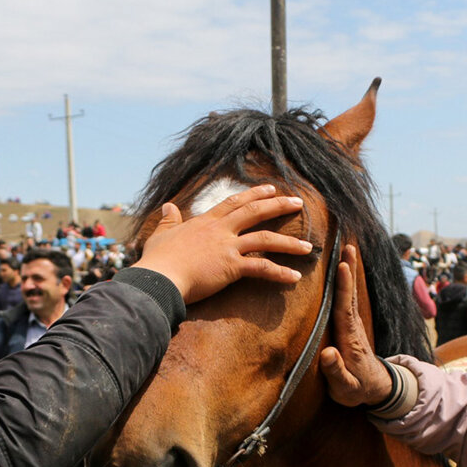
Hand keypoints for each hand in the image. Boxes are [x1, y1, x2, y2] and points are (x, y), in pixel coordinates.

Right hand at [134, 185, 312, 304]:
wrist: (159, 278)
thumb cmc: (158, 259)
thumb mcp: (162, 234)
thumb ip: (169, 220)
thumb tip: (168, 206)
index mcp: (206, 222)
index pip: (234, 202)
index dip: (254, 194)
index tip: (270, 188)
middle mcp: (221, 230)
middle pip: (255, 212)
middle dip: (279, 205)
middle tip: (298, 202)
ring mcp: (227, 247)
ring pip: (265, 239)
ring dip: (289, 243)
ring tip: (308, 247)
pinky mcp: (231, 267)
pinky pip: (261, 268)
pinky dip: (279, 273)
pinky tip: (293, 278)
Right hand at [318, 245, 393, 406]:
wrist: (377, 389)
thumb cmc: (358, 389)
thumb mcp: (346, 388)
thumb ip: (336, 372)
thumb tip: (328, 353)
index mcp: (350, 339)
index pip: (345, 309)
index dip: (344, 288)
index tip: (343, 267)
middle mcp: (353, 327)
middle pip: (351, 294)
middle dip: (350, 269)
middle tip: (348, 245)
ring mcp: (353, 324)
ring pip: (350, 293)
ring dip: (349, 270)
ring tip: (346, 248)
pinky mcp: (350, 324)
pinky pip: (347, 298)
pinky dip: (346, 281)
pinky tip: (343, 268)